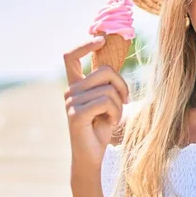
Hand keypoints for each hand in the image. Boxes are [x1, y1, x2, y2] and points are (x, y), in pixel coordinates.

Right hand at [63, 37, 129, 168]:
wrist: (91, 156)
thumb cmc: (101, 128)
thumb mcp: (106, 102)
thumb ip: (106, 84)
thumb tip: (112, 67)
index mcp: (76, 85)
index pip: (71, 56)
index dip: (85, 45)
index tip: (100, 40)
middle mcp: (70, 91)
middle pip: (104, 70)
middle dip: (121, 84)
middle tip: (125, 101)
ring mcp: (71, 102)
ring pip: (108, 89)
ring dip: (119, 105)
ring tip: (113, 117)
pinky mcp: (76, 114)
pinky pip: (105, 102)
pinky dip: (115, 112)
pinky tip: (111, 123)